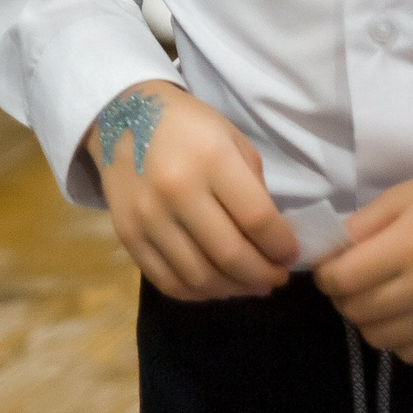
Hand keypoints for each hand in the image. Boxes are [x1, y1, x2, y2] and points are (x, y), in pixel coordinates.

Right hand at [95, 80, 298, 301]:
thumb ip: (254, 189)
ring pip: (200, 277)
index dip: (282, 246)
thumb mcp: (231, 140)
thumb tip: (271, 241)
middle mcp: (177, 191)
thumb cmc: (188, 127)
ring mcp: (148, 217)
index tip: (291, 255)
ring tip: (249, 285)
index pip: (258, 220)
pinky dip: (197, 294)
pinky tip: (214, 285)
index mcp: (211, 159)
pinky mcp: (127, 236)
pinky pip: (167, 282)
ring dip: (233, 290)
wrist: (121, 118)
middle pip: (231, 255)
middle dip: (263, 275)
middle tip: (276, 278)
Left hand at [313, 158, 412, 362]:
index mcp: (409, 248)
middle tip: (353, 277)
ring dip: (368, 318)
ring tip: (378, 294)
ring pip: (378, 338)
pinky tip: (404, 311)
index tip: (330, 263)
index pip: (341, 280)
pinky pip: (410, 353)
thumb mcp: (402, 196)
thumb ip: (361, 227)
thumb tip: (329, 256)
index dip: (325, 273)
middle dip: (342, 295)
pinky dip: (397, 336)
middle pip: (356, 312)